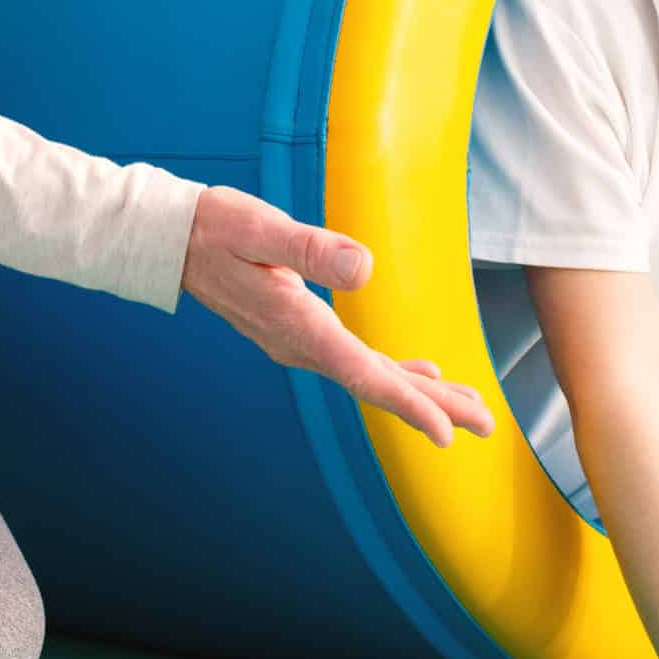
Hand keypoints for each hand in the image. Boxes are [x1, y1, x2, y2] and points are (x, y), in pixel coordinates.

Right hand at [180, 186, 494, 447]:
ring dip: (419, 392)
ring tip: (467, 407)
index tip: (449, 431)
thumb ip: (311, 249)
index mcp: (298, 325)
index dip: (409, 403)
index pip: (363, 373)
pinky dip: (392, 372)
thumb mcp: (260, 227)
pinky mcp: (298, 329)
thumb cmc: (214, 227)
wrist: (171, 239)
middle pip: (376, 383)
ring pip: (369, 376)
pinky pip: (354, 361)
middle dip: (433, 405)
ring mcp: (298, 341)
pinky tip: (420, 372)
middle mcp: (300, 344)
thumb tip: (363, 268)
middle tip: (487, 424)